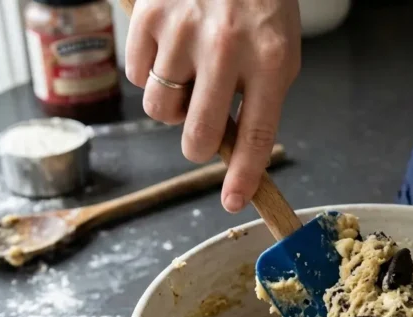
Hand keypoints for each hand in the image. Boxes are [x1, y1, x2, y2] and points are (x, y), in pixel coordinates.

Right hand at [125, 0, 300, 212]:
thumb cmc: (258, 5)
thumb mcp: (277, 52)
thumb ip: (259, 100)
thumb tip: (231, 152)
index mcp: (269, 60)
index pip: (255, 134)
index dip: (243, 175)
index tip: (234, 201)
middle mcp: (225, 48)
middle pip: (196, 134)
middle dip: (196, 145)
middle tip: (200, 132)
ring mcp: (183, 32)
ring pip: (159, 109)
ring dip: (170, 106)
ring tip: (186, 79)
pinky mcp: (149, 16)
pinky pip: (135, 74)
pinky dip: (148, 73)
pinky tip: (169, 51)